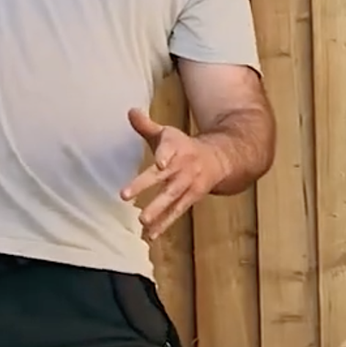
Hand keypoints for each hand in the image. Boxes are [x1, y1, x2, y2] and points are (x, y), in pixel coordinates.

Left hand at [121, 108, 228, 242]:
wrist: (220, 159)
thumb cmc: (184, 147)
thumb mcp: (167, 133)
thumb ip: (147, 126)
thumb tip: (130, 111)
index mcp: (176, 147)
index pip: (169, 149)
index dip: (164, 155)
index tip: (159, 162)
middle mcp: (183, 166)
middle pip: (164, 176)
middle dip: (145, 185)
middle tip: (124, 195)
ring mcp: (188, 183)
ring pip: (172, 197)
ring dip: (157, 210)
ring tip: (141, 221)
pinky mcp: (192, 198)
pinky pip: (177, 212)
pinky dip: (164, 224)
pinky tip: (150, 235)